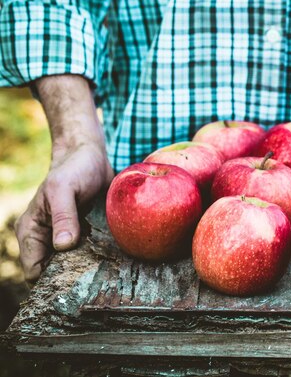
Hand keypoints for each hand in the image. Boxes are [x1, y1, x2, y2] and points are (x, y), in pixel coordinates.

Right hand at [13, 75, 112, 282]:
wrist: (91, 157)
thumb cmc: (73, 169)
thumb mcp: (64, 189)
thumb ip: (63, 216)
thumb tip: (63, 245)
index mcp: (31, 232)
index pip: (34, 270)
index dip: (51, 279)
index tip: (76, 279)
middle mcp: (46, 239)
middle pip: (54, 273)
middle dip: (72, 278)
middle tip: (96, 276)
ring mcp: (66, 239)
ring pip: (73, 267)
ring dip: (88, 270)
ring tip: (107, 269)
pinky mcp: (85, 236)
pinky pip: (89, 256)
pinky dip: (99, 259)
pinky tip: (114, 260)